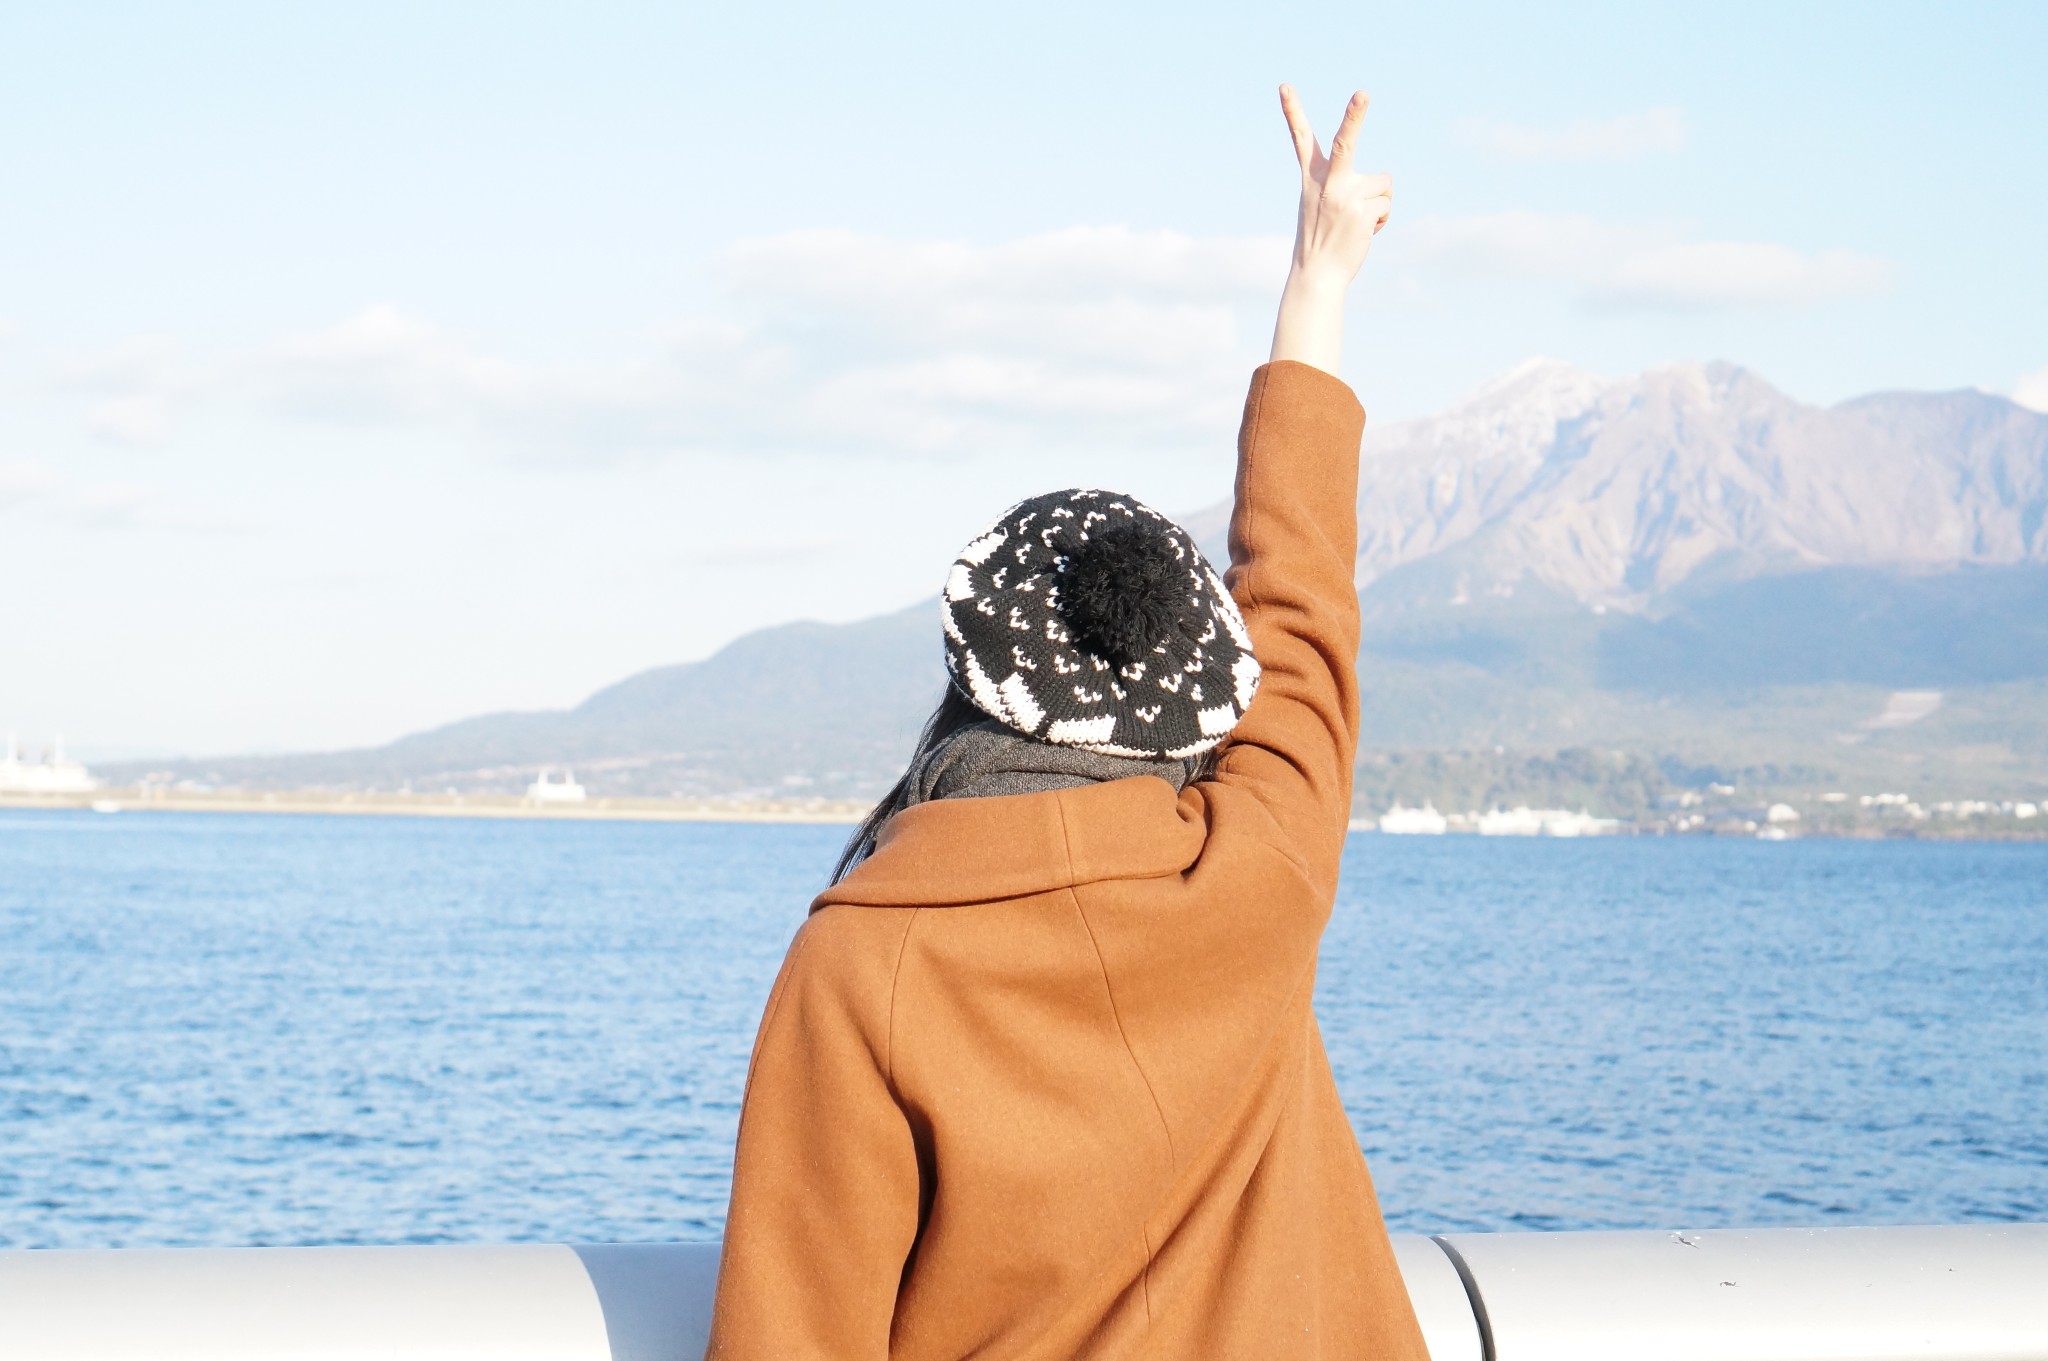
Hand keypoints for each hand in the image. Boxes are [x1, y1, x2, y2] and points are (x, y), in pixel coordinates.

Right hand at [1268, 86, 1388, 373]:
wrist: (1317, 276)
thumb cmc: (1322, 240)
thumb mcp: (1324, 206)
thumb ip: (1345, 186)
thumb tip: (1384, 184)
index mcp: (1312, 178)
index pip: (1301, 139)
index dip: (1292, 111)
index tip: (1284, 86)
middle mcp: (1327, 183)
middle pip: (1346, 142)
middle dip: (1355, 115)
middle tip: (1362, 92)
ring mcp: (1344, 197)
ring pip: (1382, 184)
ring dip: (1379, 204)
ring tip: (1359, 224)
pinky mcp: (1362, 212)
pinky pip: (1387, 204)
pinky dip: (1382, 220)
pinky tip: (1365, 233)